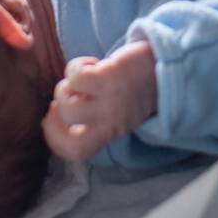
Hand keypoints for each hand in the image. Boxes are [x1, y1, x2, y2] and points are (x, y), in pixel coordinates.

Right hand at [43, 44, 157, 162]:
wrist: (163, 66)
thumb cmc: (133, 89)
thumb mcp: (115, 113)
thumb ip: (92, 119)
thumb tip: (55, 112)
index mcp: (108, 132)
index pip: (75, 153)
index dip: (54, 138)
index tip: (53, 117)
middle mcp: (109, 121)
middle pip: (70, 132)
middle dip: (57, 112)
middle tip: (67, 94)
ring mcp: (111, 100)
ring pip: (70, 106)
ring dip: (65, 88)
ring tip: (78, 78)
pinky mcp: (111, 77)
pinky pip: (79, 77)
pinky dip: (76, 67)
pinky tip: (91, 64)